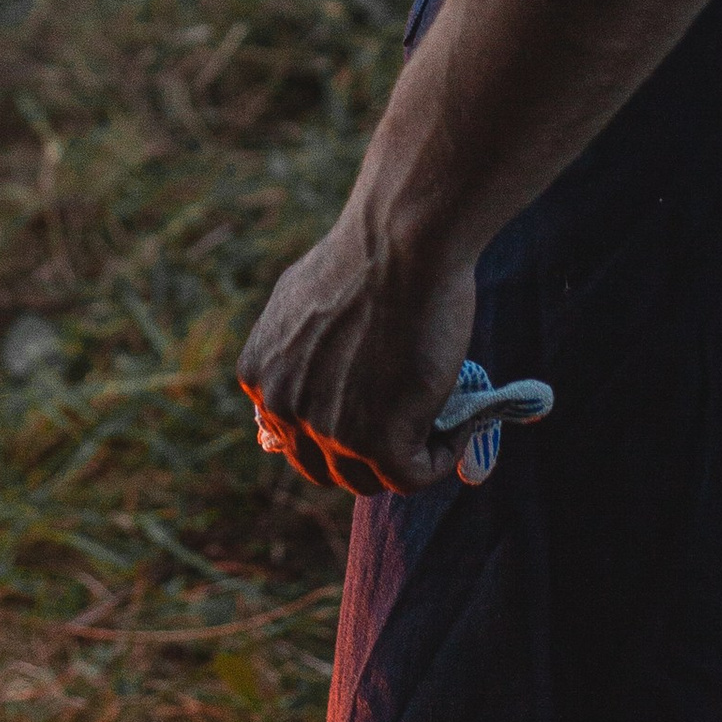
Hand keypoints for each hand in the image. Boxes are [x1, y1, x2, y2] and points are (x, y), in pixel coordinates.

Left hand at [237, 207, 474, 497]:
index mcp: (260, 376)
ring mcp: (328, 432)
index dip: (336, 430)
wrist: (402, 242)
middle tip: (409, 423)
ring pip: (369, 479)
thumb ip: (295, 348)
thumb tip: (314, 374)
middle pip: (324, 467)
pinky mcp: (378, 445)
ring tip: (440, 419)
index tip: (374, 411)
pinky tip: (462, 424)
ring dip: (406, 457)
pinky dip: (442, 456)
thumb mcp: (301, 299)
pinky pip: (413, 476)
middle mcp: (283, 409)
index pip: (293, 434)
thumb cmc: (368, 255)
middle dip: (366, 454)